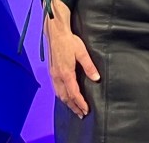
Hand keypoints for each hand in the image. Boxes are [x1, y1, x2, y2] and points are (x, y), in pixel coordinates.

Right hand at [44, 0, 99, 117]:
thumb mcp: (82, 52)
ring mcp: (53, 75)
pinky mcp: (52, 72)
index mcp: (65, 73)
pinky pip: (56, 89)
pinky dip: (61, 96)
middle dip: (73, 106)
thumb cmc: (70, 42)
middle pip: (65, 97)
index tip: (86, 110)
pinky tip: (65, 97)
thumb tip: (96, 78)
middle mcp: (57, 77)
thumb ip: (89, 66)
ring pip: (59, 94)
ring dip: (67, 103)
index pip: (73, 93)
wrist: (56, 34)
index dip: (80, 103)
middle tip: (81, 114)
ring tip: (75, 109)